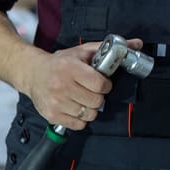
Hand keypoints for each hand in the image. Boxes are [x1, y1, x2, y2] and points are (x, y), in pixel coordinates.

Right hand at [16, 39, 142, 129]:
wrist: (33, 73)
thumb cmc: (60, 63)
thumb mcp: (82, 51)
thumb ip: (108, 49)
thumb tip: (136, 44)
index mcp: (70, 68)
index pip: (100, 85)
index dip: (105, 85)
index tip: (100, 83)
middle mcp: (61, 86)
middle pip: (96, 102)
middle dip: (97, 97)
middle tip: (90, 91)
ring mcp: (56, 102)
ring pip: (89, 115)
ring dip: (89, 108)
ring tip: (82, 99)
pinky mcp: (52, 115)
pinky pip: (78, 125)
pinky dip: (80, 119)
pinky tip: (74, 107)